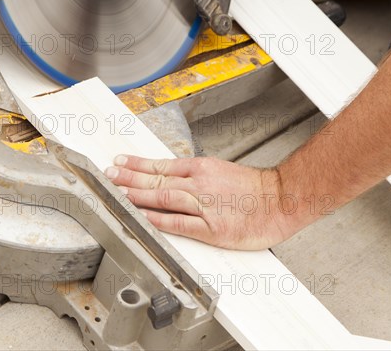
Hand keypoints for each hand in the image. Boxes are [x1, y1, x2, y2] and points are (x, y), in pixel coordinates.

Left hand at [105, 155, 302, 249]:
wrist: (282, 200)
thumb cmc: (254, 189)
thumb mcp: (221, 171)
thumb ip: (196, 176)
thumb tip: (170, 177)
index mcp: (201, 169)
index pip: (161, 166)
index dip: (137, 165)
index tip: (119, 163)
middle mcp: (199, 184)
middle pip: (156, 180)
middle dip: (128, 178)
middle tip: (108, 175)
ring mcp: (204, 205)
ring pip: (163, 198)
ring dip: (137, 196)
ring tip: (117, 193)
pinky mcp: (211, 227)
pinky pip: (179, 223)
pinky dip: (159, 219)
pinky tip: (142, 217)